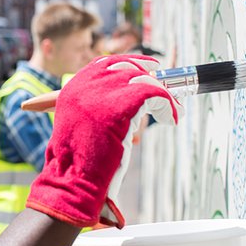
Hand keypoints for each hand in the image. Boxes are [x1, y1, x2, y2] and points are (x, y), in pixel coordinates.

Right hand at [24, 54, 181, 227]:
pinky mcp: (121, 105)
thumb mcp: (80, 128)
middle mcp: (85, 86)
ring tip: (172, 111)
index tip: (148, 69)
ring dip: (162, 95)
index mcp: (73, 90)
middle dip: (149, 76)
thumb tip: (128, 101)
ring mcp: (102, 94)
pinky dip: (167, 106)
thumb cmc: (79, 165)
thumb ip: (96, 110)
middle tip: (165, 92)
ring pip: (143, 80)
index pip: (104, 64)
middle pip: (126, 67)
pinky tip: (170, 119)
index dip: (129, 63)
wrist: (73, 181)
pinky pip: (155, 95)